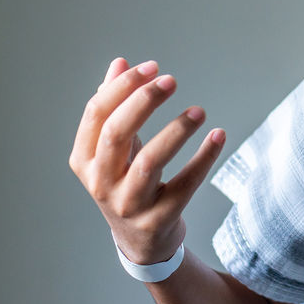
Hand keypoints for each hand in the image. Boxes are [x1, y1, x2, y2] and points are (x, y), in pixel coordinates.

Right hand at [69, 57, 225, 264]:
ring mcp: (128, 204)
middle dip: (144, 101)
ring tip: (200, 111)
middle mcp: (100, 183)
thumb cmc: (126, 182)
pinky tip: (219, 136)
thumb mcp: (114, 148)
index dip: (123, 86)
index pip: (96, 114)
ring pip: (150, 162)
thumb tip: (120, 63)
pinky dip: (203, 159)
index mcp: (85, 159)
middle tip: (171, 80)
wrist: (139, 240)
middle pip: (117, 133)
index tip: (153, 67)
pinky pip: (185, 186)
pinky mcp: (158, 220)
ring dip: (176, 131)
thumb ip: (114, 106)